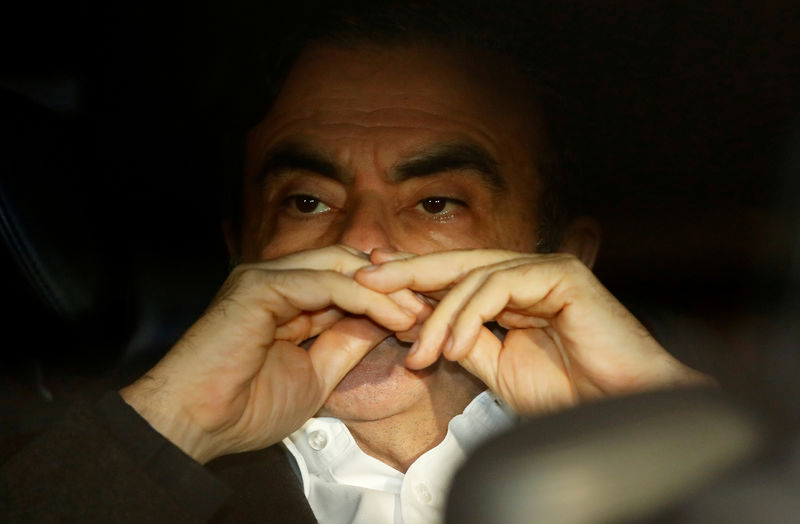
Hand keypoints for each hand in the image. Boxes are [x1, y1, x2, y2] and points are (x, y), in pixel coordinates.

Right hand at [120, 245, 423, 462]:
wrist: (196, 424)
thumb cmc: (246, 406)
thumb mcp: (317, 373)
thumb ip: (347, 342)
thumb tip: (385, 323)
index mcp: (287, 297)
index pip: (348, 279)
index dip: (389, 293)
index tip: (426, 314)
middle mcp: (277, 279)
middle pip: (351, 263)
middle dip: (395, 283)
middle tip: (433, 305)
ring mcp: (266, 277)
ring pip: (342, 267)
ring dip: (387, 289)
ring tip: (420, 313)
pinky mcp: (260, 285)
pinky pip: (326, 282)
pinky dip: (366, 297)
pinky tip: (395, 316)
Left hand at [356, 249, 714, 414]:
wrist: (618, 409)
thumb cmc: (567, 391)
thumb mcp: (498, 368)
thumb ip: (466, 342)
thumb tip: (423, 328)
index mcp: (512, 291)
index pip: (454, 276)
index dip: (412, 276)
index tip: (370, 282)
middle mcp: (526, 273)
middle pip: (457, 264)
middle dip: (409, 272)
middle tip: (367, 278)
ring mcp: (545, 269)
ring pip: (474, 276)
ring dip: (440, 314)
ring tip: (420, 349)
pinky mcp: (561, 274)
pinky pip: (501, 286)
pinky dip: (472, 314)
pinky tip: (454, 344)